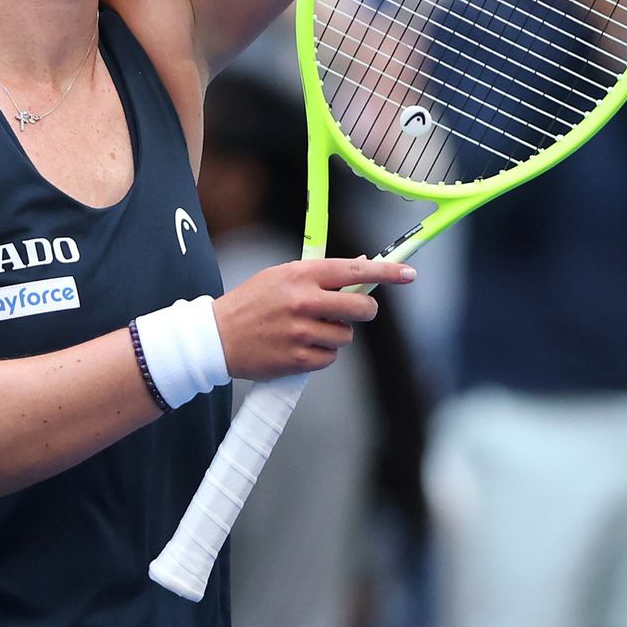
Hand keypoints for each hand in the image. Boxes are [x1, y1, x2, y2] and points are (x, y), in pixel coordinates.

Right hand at [213, 255, 414, 381]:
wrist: (217, 337)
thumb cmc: (251, 302)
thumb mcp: (281, 275)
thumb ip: (319, 274)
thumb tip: (359, 266)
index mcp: (300, 275)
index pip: (354, 270)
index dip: (387, 271)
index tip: (408, 273)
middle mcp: (304, 302)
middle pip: (361, 307)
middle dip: (365, 309)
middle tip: (356, 310)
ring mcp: (302, 333)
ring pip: (347, 336)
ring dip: (337, 334)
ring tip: (310, 329)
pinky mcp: (299, 360)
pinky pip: (330, 358)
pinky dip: (322, 354)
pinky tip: (301, 346)